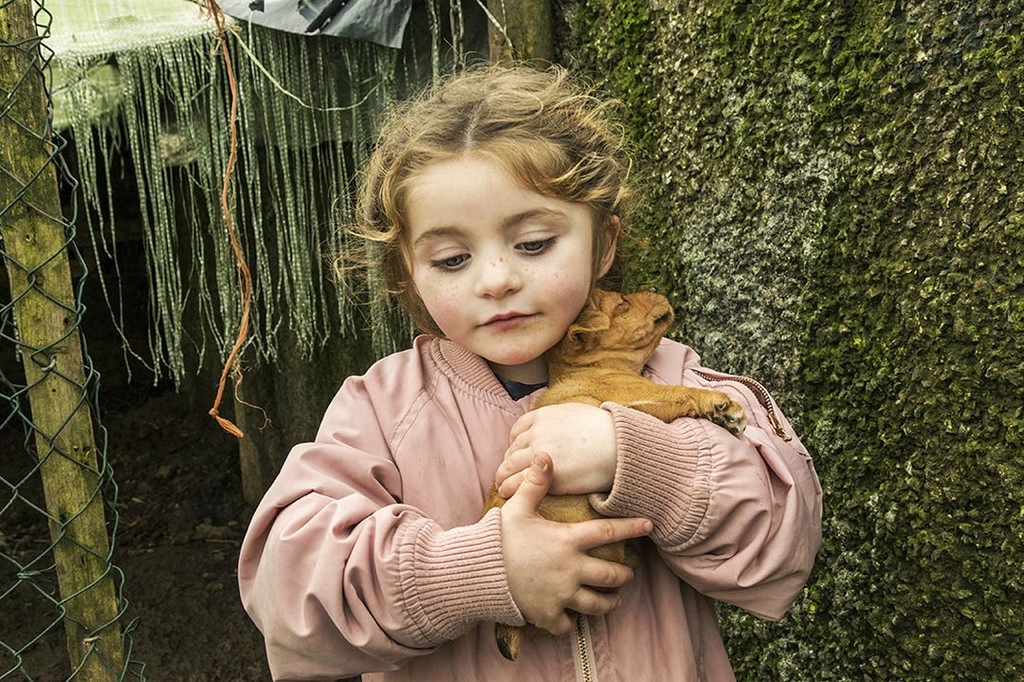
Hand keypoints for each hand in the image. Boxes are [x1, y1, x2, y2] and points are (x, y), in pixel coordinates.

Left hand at [495, 403, 616, 497]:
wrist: (622, 447)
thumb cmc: (606, 431)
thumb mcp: (577, 412)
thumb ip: (560, 417)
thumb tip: (557, 420)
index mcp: (545, 416)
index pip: (518, 429)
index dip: (514, 443)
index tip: (514, 453)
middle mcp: (539, 432)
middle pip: (512, 449)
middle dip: (507, 462)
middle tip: (503, 473)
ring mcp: (541, 454)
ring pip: (510, 465)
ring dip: (503, 476)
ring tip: (500, 485)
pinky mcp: (548, 476)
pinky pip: (519, 482)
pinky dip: (509, 487)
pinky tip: (506, 493)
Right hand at [500, 452, 651, 634]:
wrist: (477, 572)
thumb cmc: (499, 537)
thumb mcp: (518, 507)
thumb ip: (536, 483)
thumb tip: (547, 454)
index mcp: (567, 541)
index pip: (608, 532)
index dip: (631, 527)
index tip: (649, 525)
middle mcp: (570, 569)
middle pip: (611, 575)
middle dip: (624, 574)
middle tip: (628, 572)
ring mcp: (561, 595)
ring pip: (597, 604)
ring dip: (609, 602)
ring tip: (614, 599)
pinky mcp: (547, 615)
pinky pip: (568, 624)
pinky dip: (572, 622)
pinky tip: (573, 617)